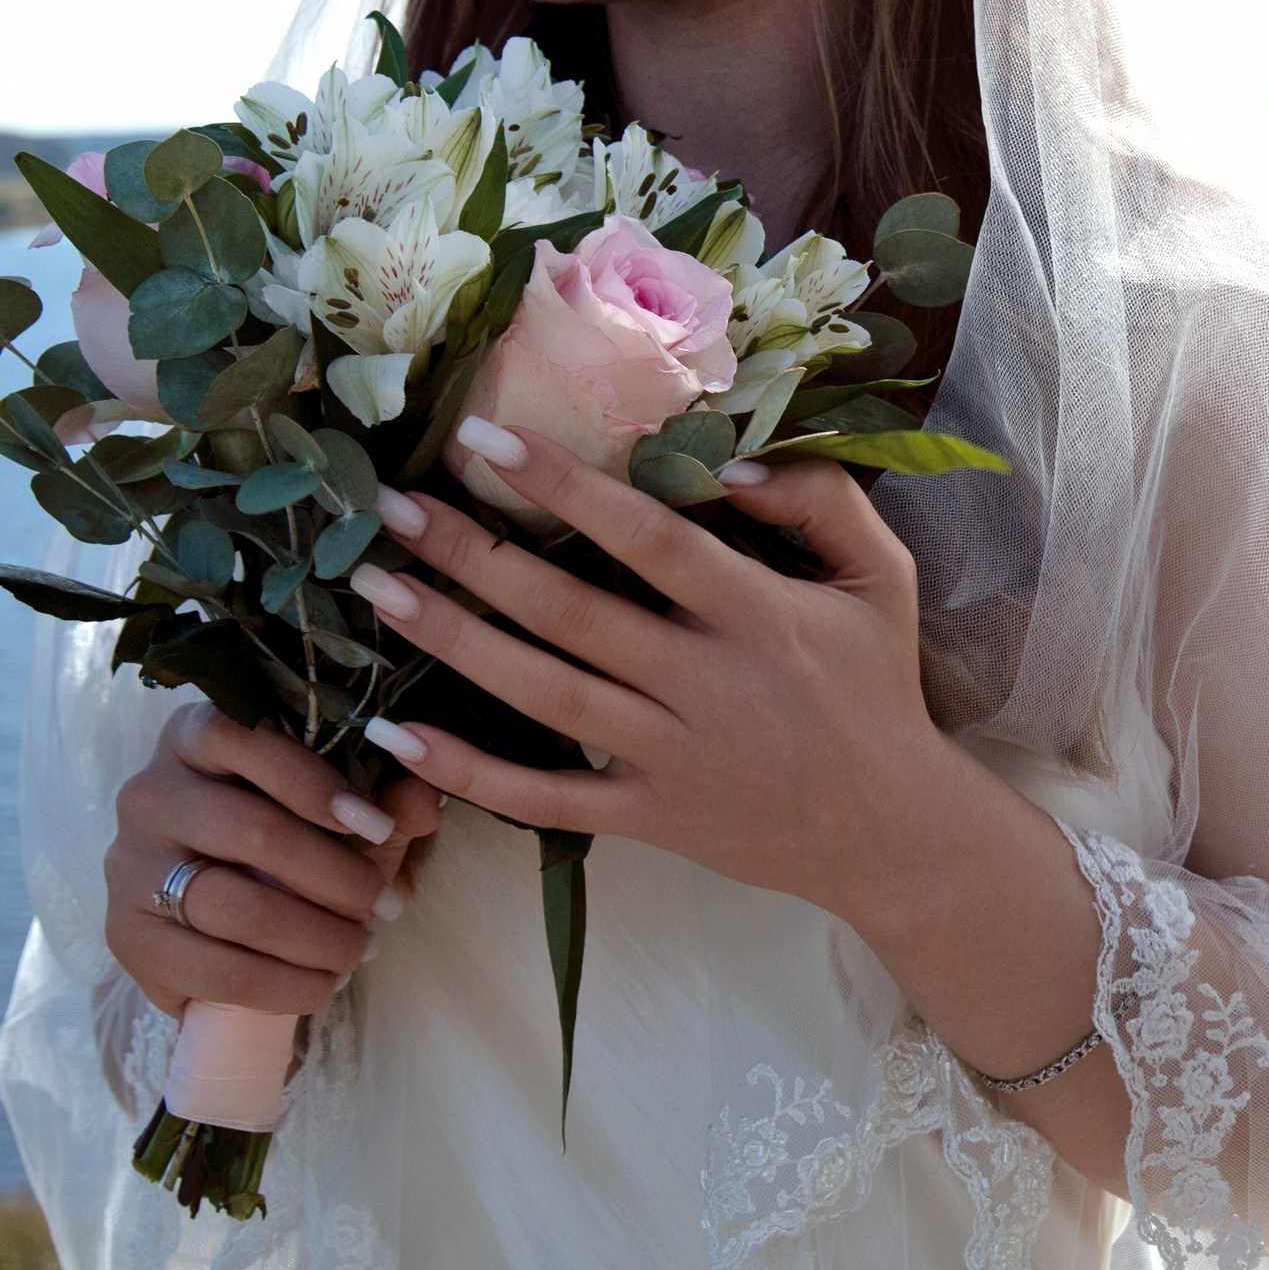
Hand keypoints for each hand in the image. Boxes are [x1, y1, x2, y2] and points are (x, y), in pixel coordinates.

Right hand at [105, 708, 443, 1019]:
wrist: (215, 932)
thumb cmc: (283, 853)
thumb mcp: (337, 821)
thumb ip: (383, 803)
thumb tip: (426, 795)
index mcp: (194, 740)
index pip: (241, 735)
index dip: (312, 781)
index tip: (376, 826)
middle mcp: (149, 794)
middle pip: (251, 830)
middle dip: (336, 876)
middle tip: (387, 905)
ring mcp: (128, 865)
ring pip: (235, 904)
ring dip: (316, 936)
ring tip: (362, 948)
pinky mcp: (127, 936)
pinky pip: (215, 968)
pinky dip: (283, 984)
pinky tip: (323, 984)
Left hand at [354, 435, 958, 917]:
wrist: (892, 829)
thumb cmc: (876, 686)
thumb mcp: (884, 577)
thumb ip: (822, 500)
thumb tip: (729, 466)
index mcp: (759, 615)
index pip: (649, 539)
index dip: (565, 488)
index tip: (486, 440)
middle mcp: (706, 684)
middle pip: (571, 612)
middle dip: (474, 556)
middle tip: (391, 507)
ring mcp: (671, 756)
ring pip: (544, 696)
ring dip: (453, 641)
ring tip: (376, 589)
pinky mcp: (648, 818)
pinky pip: (545, 799)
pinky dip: (469, 773)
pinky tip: (396, 737)